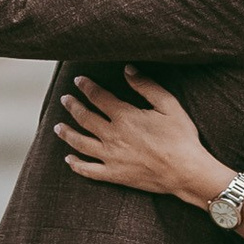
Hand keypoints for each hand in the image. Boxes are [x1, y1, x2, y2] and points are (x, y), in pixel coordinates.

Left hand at [56, 69, 222, 204]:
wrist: (186, 171)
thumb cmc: (181, 137)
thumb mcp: (168, 105)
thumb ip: (146, 86)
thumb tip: (128, 69)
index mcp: (125, 117)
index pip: (98, 97)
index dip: (87, 87)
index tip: (79, 80)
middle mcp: (112, 136)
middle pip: (85, 118)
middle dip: (72, 106)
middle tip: (64, 99)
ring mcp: (111, 157)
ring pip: (80, 143)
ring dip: (67, 133)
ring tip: (58, 127)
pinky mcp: (114, 175)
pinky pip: (89, 170)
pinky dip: (76, 164)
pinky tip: (69, 159)